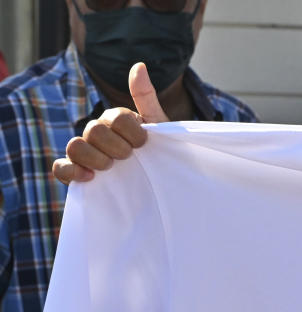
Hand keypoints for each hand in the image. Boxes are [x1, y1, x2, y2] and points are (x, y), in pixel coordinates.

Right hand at [53, 63, 168, 185]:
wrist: (161, 178)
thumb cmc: (158, 150)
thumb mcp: (158, 125)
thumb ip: (146, 96)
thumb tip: (138, 65)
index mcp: (114, 119)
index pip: (115, 118)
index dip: (132, 132)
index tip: (145, 144)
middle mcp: (96, 133)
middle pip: (93, 131)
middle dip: (117, 147)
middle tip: (130, 157)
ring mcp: (85, 152)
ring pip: (75, 147)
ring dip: (96, 158)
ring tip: (112, 167)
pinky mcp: (77, 173)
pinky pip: (60, 168)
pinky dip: (72, 171)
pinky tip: (90, 177)